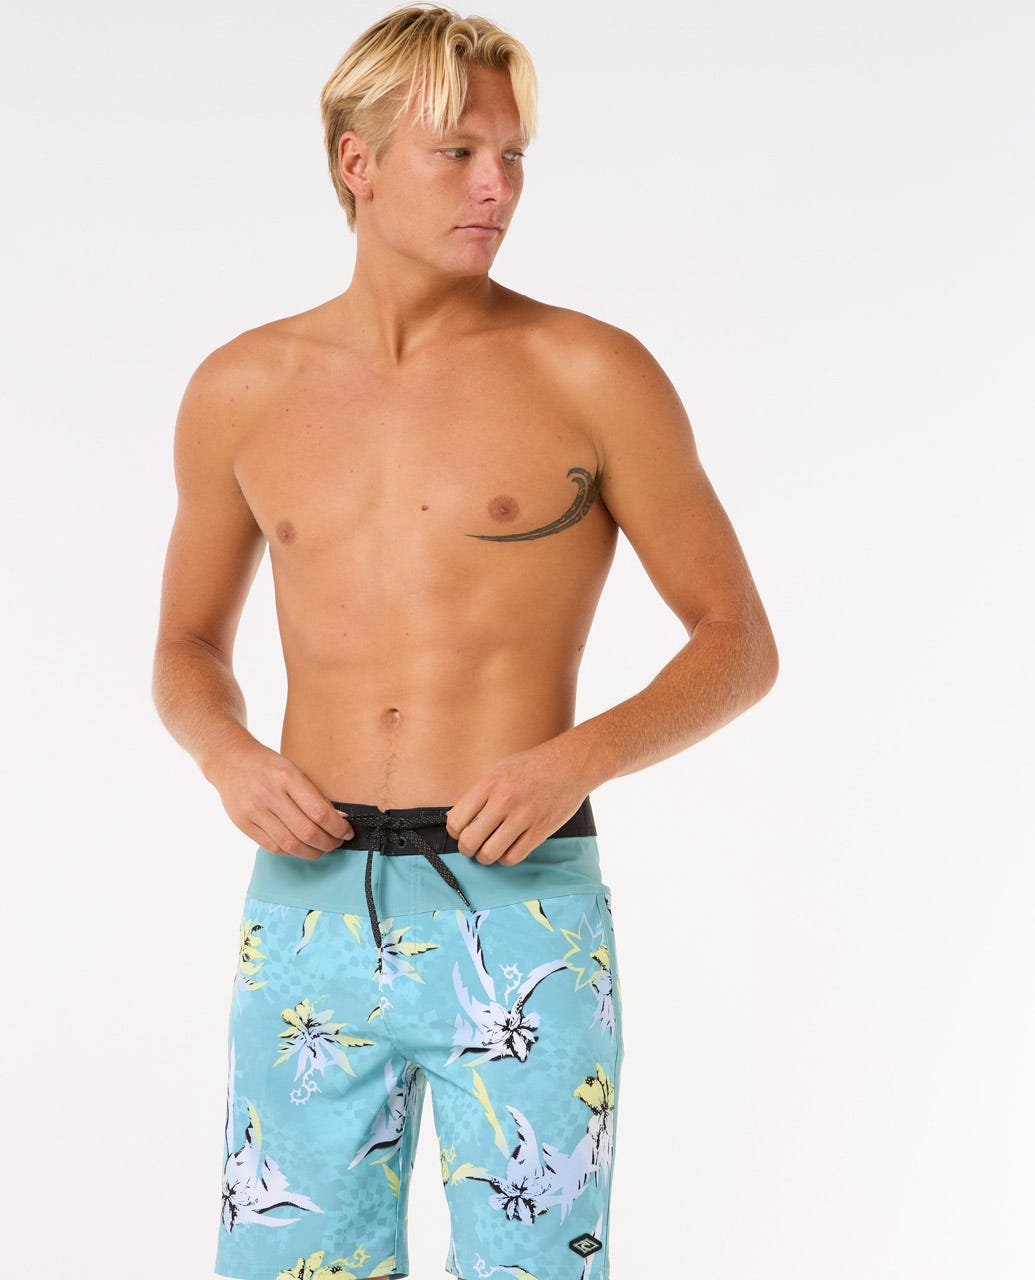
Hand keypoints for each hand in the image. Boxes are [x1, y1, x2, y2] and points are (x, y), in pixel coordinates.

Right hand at [208, 738, 353, 858]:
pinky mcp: (243, 824)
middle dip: (329, 843)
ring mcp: (254, 811)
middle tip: (338, 842)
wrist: (229, 760)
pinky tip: (302, 847)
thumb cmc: (268, 764)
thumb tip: (340, 819)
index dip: (338, 827)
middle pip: (307, 832)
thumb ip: (314, 793)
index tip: (348, 831)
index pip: (319, 812)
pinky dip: (292, 851)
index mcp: (287, 776)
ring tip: (323, 848)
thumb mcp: (293, 768)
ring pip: (291, 844)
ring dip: (313, 852)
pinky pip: (273, 847)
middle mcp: (270, 794)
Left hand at [444, 738, 590, 866]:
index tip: (461, 832)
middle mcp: (504, 801)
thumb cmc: (533, 766)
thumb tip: (458, 819)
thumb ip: (478, 793)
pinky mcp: (540, 830)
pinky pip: (513, 857)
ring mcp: (523, 817)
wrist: (570, 763)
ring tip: (488, 850)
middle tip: (471, 846)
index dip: (454, 832)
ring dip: (484, 857)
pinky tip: (506, 849)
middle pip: (470, 841)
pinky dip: (505, 858)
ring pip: (490, 854)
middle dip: (466, 849)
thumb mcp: (498, 770)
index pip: (456, 821)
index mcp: (489, 784)